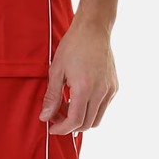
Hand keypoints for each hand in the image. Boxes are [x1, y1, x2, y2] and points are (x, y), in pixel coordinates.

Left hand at [39, 16, 117, 133]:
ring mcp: (110, 90)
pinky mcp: (114, 86)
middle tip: (56, 116)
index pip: (75, 121)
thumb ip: (52, 96)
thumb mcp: (56, 70)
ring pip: (97, 119)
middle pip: (86, 124)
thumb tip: (45, 117)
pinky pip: (103, 107)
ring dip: (81, 119)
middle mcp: (101, 92)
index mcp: (85, 88)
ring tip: (67, 105)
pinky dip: (91, 109)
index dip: (62, 129)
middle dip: (70, 125)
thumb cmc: (72, 46)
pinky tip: (79, 96)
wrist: (93, 29)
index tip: (51, 127)